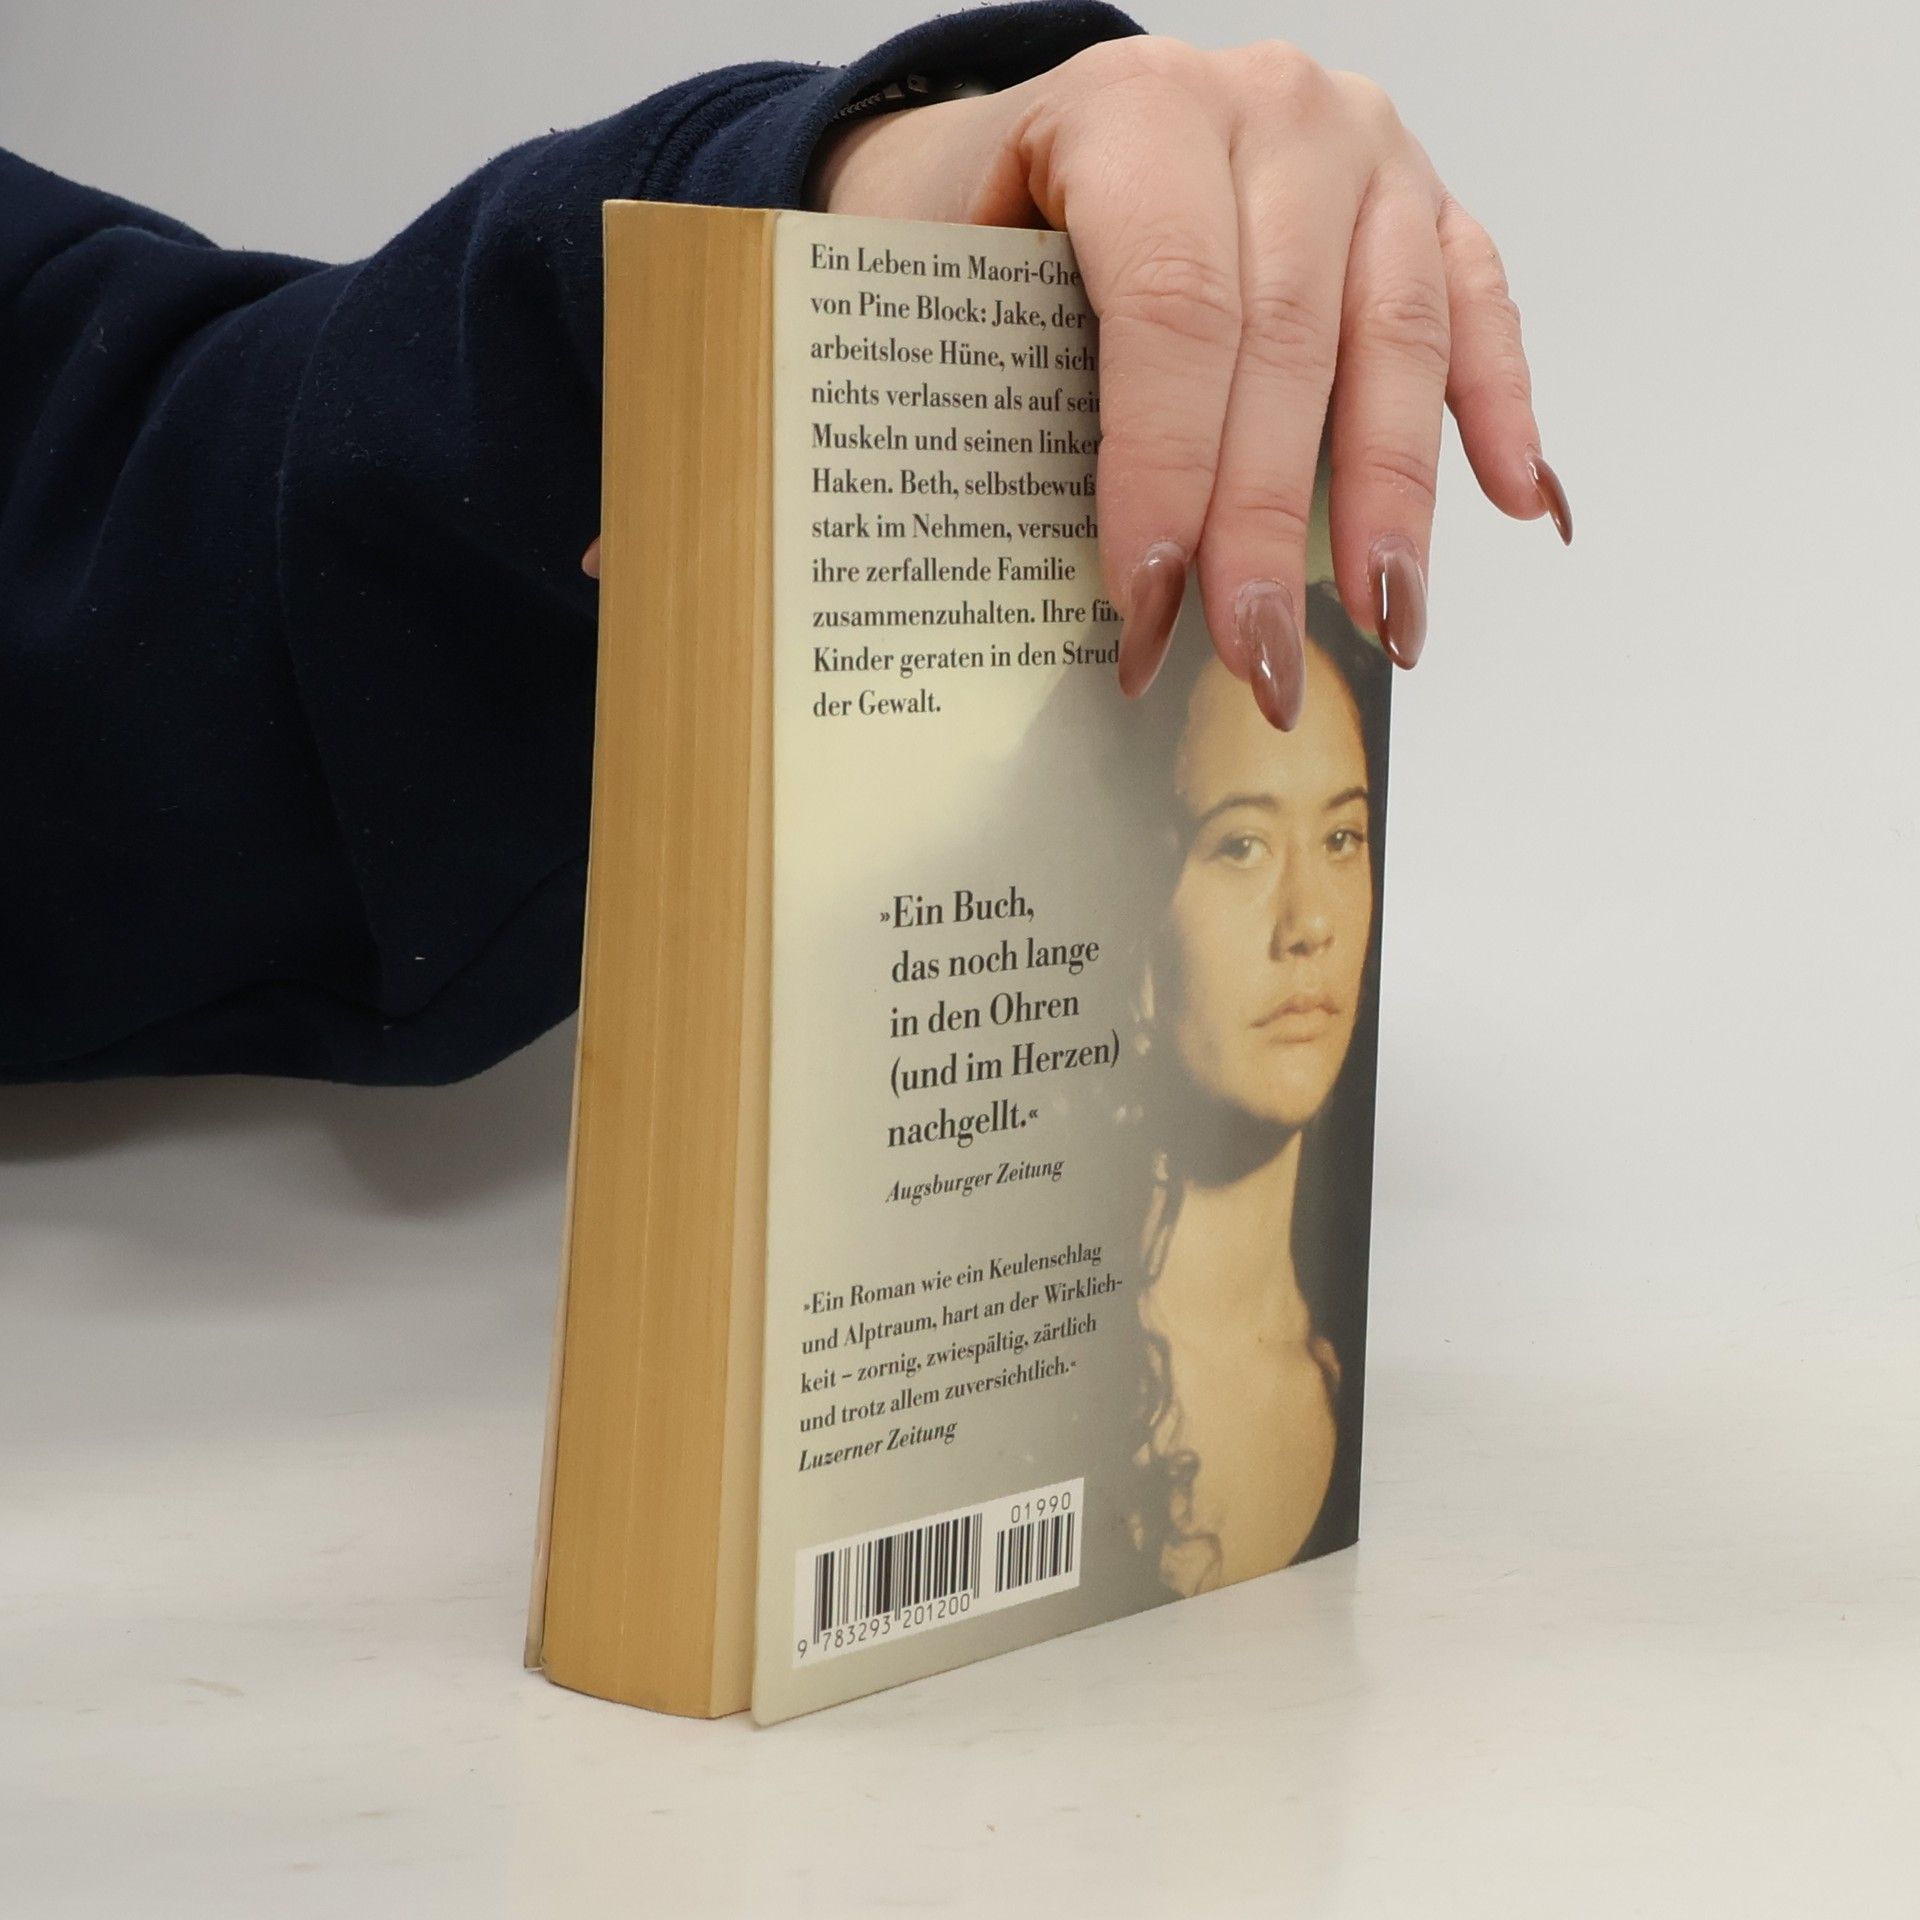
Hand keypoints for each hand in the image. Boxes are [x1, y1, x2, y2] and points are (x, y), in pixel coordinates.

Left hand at [798, 35, 1569, 727]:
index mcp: (1140, 109)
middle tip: (1259, 660)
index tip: (1151, 602)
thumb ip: (993, 380)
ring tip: (1383, 623)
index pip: (1171, 308)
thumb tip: (1021, 576)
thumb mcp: (947, 262)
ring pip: (1397, 334)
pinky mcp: (1425, 198)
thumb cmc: (989, 213)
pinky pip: (1478, 302)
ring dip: (1395, 498)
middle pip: (1287, 340)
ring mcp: (1366, 151)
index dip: (1166, 465)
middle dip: (1269, 522)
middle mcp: (1273, 112)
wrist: (1041, 130)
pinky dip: (1498, 407)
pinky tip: (1513, 504)